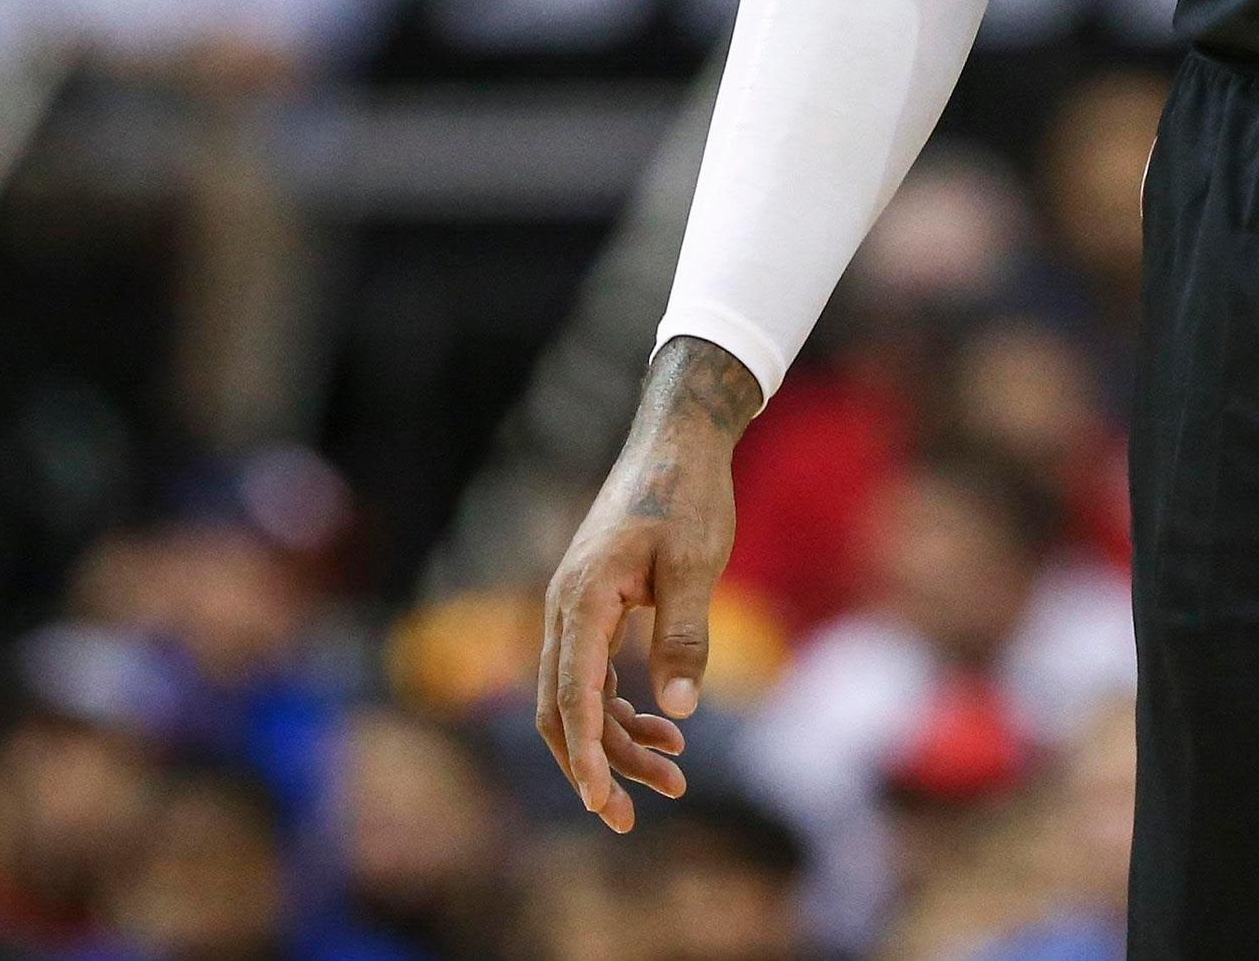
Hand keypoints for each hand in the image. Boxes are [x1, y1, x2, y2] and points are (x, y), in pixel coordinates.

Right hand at [535, 335, 757, 827]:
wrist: (679, 439)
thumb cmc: (688, 494)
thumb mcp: (696, 564)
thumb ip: (683, 634)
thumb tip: (679, 710)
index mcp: (583, 598)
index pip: (572, 695)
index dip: (586, 757)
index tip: (605, 806)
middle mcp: (565, 608)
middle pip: (562, 710)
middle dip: (596, 767)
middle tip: (636, 818)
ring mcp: (576, 608)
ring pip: (580, 698)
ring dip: (618, 742)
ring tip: (674, 779)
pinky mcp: (596, 607)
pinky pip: (595, 675)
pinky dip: (623, 709)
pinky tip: (666, 730)